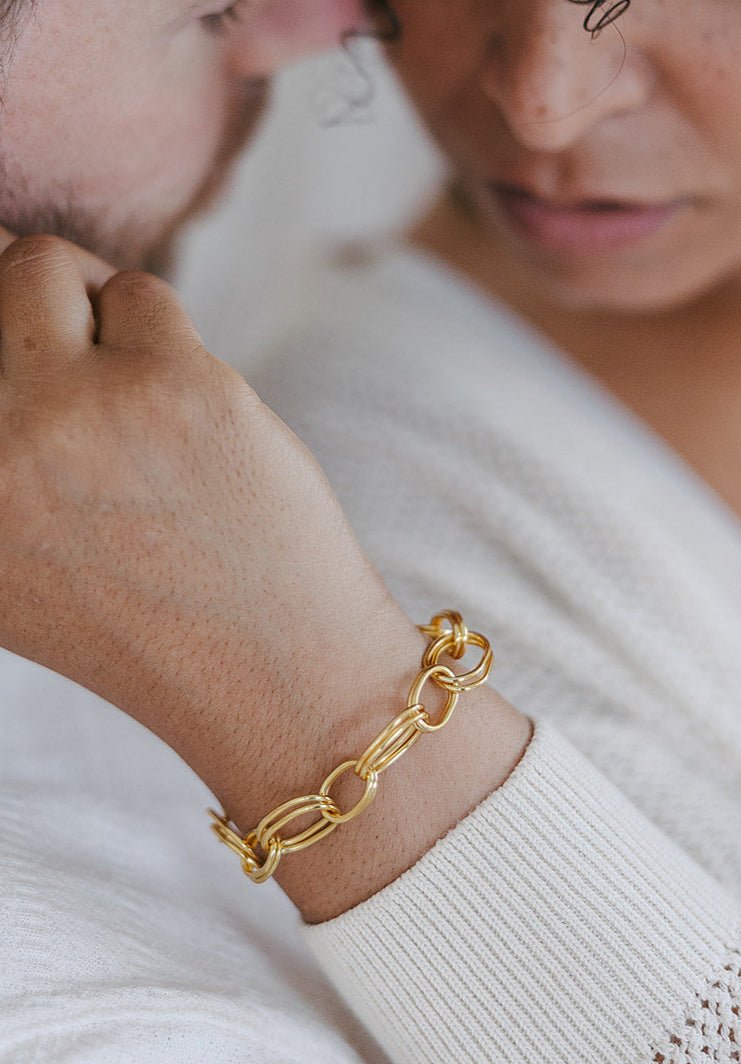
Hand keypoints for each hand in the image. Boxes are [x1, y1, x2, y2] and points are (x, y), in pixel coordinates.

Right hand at [0, 229, 530, 920]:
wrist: (274, 678)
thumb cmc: (149, 616)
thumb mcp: (12, 563)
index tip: (27, 370)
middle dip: (18, 304)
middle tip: (75, 356)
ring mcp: (67, 414)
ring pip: (44, 268)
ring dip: (92, 310)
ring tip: (137, 394)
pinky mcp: (167, 385)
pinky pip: (144, 296)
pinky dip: (166, 340)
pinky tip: (192, 415)